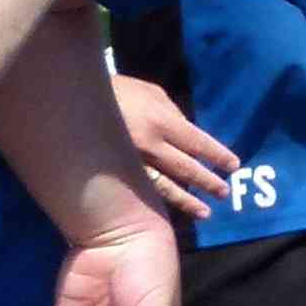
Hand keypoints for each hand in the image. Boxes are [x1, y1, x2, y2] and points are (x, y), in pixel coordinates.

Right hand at [113, 76, 236, 220]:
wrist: (72, 100)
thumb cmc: (117, 91)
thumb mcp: (150, 92)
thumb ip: (173, 113)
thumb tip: (190, 132)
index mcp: (161, 121)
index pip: (198, 143)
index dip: (218, 156)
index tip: (233, 167)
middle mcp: (149, 145)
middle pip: (186, 169)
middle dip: (208, 182)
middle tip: (225, 193)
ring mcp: (131, 163)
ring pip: (165, 188)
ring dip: (187, 202)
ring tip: (204, 213)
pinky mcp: (115, 175)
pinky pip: (142, 191)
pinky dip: (159, 202)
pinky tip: (169, 210)